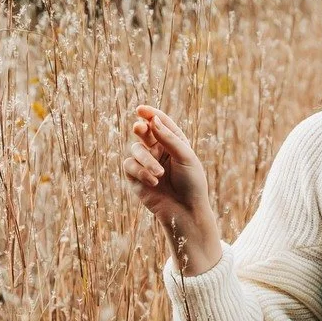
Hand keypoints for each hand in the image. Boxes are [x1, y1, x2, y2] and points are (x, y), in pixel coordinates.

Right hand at [122, 105, 221, 275]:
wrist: (186, 210)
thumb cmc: (192, 183)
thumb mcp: (185, 157)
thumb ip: (169, 138)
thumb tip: (153, 121)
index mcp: (173, 142)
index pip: (160, 123)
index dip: (150, 114)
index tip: (141, 109)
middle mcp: (158, 150)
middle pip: (143, 132)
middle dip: (140, 128)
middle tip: (139, 127)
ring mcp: (145, 163)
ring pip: (135, 150)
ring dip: (146, 160)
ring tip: (159, 174)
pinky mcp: (135, 177)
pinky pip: (129, 166)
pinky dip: (141, 172)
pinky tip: (154, 181)